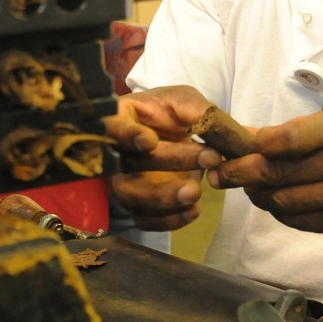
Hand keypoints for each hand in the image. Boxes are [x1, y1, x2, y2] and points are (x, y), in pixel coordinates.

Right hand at [104, 85, 211, 230]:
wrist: (176, 135)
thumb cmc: (172, 113)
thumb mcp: (185, 101)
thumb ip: (195, 109)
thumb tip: (209, 124)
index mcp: (120, 118)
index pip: (112, 128)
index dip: (127, 136)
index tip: (150, 142)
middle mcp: (114, 152)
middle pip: (125, 164)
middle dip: (165, 163)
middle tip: (208, 158)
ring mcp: (123, 180)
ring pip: (130, 196)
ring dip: (163, 198)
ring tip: (196, 193)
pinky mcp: (137, 204)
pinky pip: (144, 219)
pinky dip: (168, 220)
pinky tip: (193, 211)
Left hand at [201, 109, 322, 235]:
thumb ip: (298, 130)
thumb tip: (249, 136)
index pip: (291, 138)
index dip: (258, 142)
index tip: (238, 141)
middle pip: (279, 173)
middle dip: (242, 172)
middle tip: (220, 170)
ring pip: (283, 202)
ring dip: (257, 194)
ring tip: (245, 184)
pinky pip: (300, 222)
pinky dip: (278, 211)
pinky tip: (272, 199)